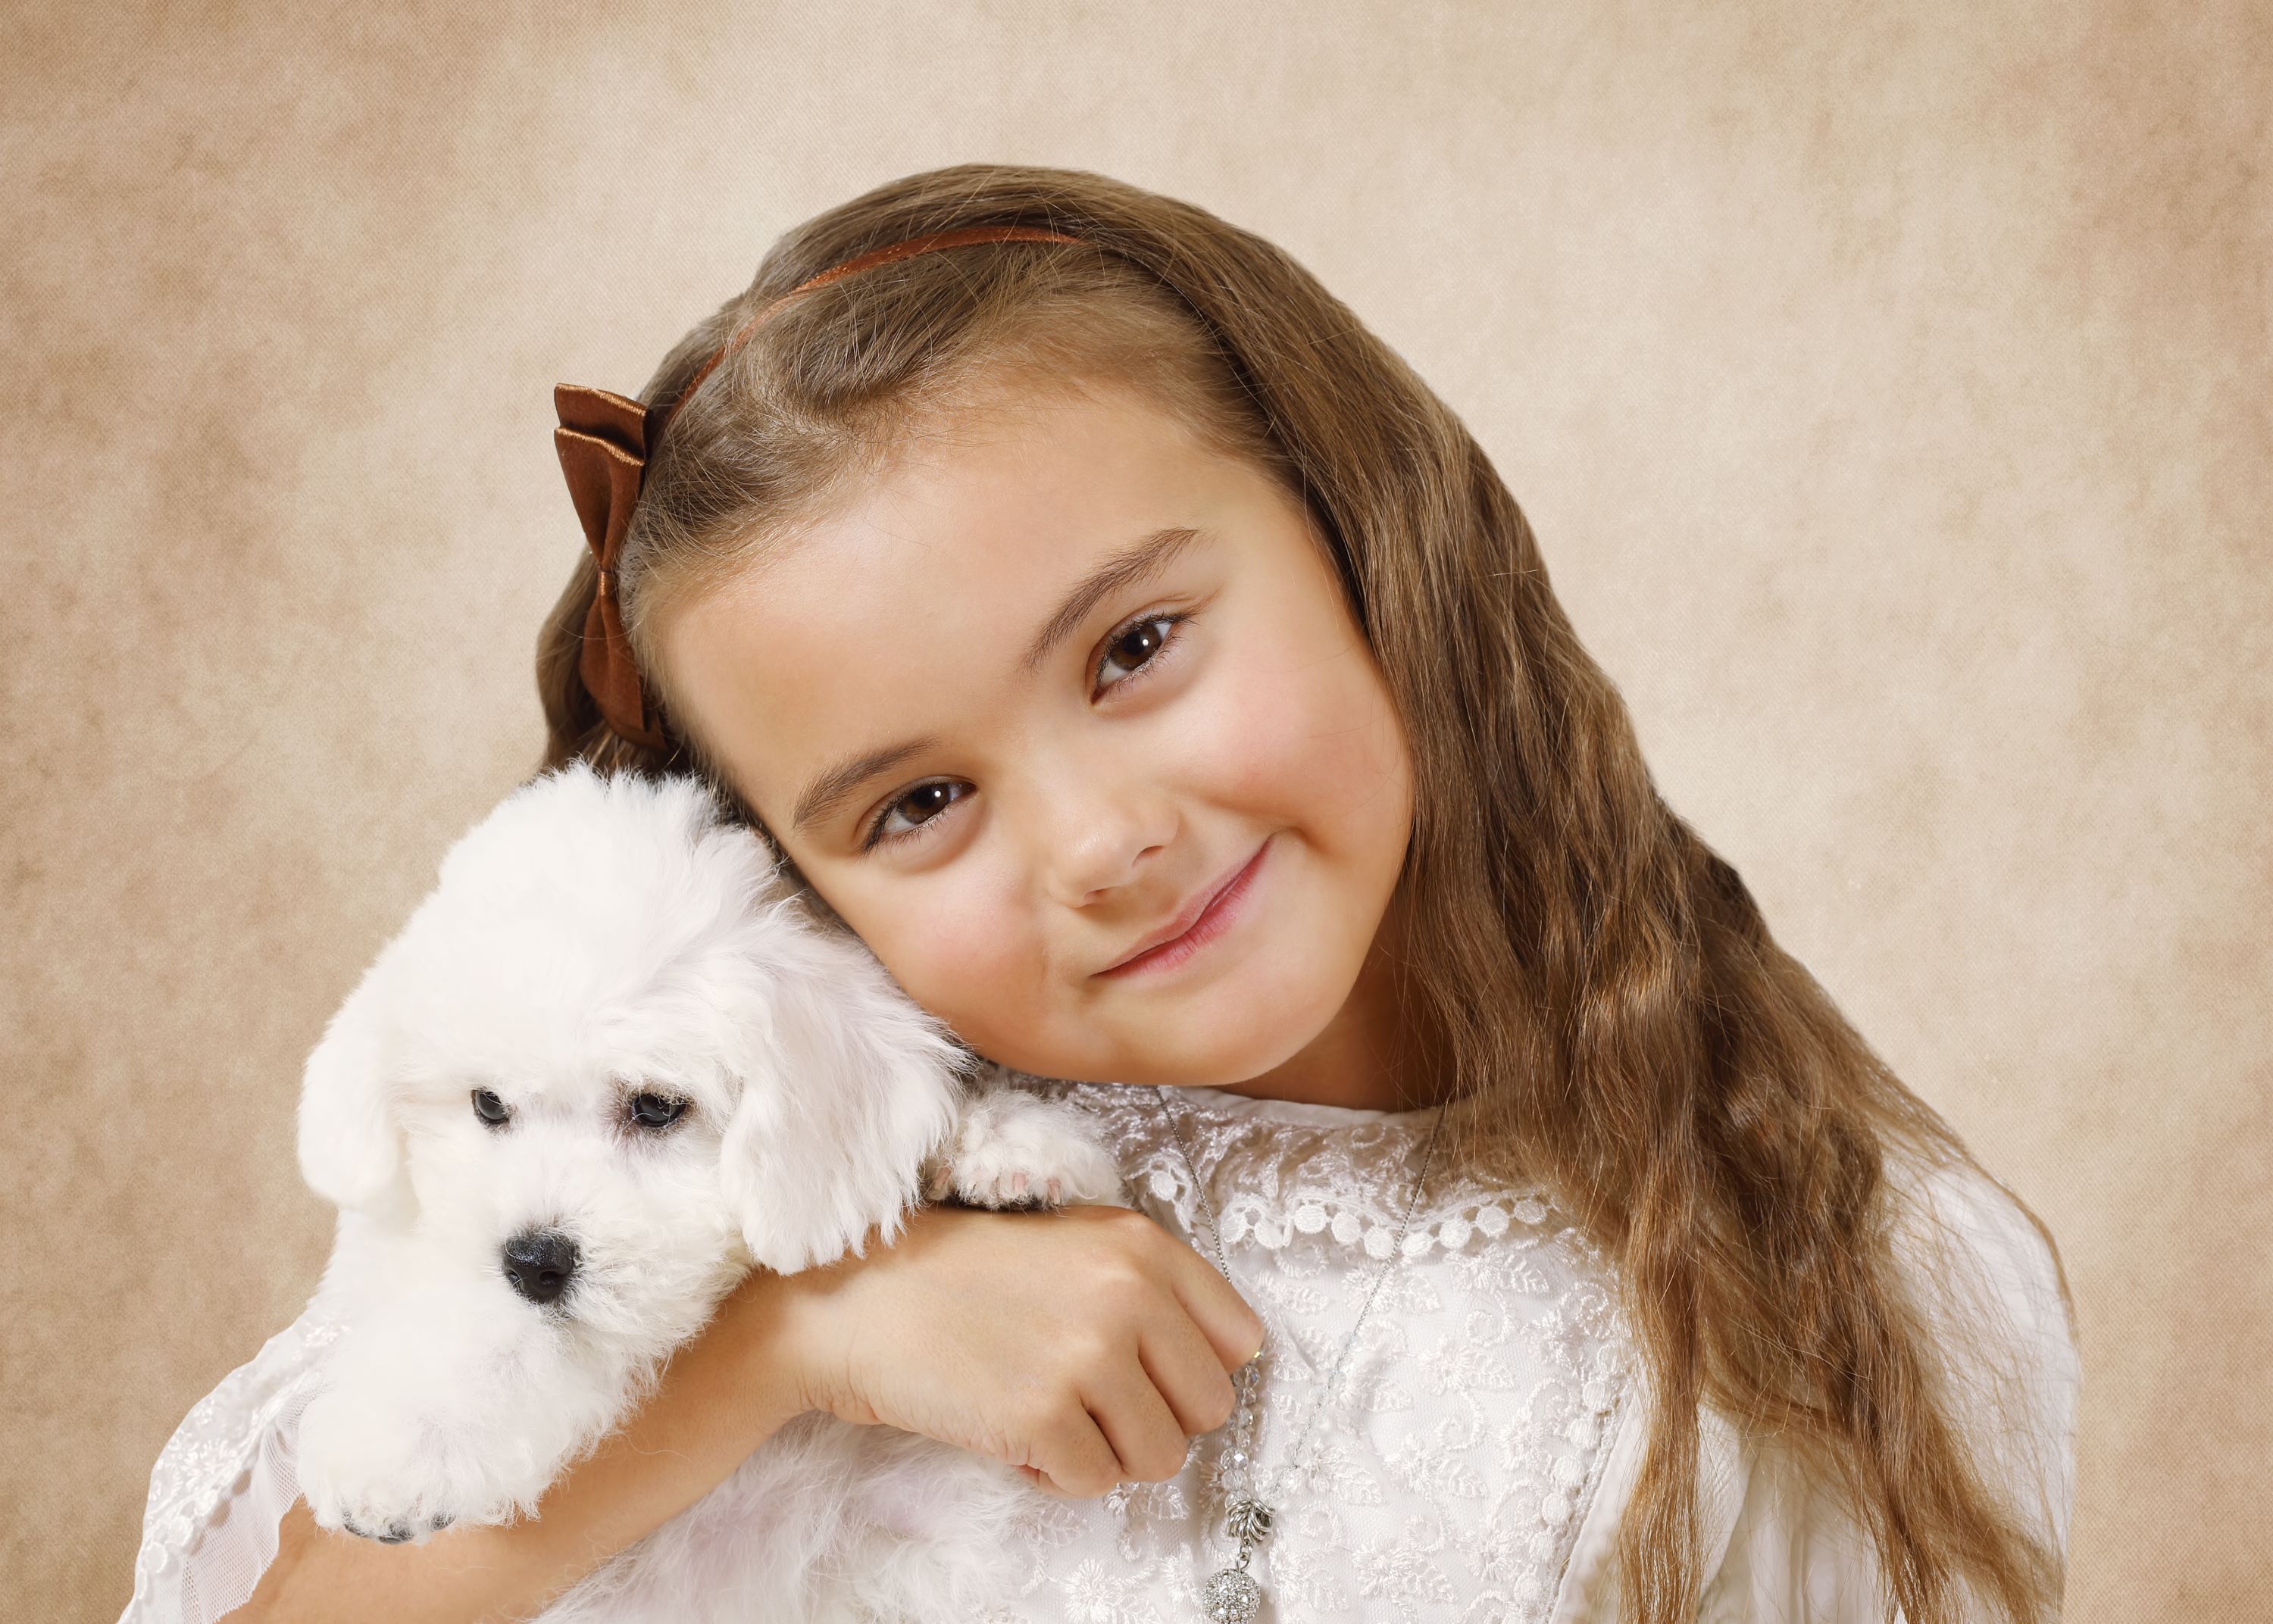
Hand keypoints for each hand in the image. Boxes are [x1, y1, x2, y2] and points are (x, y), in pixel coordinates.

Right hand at [772, 1202, 1262, 1497]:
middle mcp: (1127, 1294)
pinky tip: (1015, 1433)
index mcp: (1141, 1246)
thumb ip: (1151, 1288)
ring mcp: (1086, 1357)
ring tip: (1050, 1413)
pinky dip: (1056, 1473)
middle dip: (1154, 1417)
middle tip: (1092, 1400)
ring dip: (1107, 1451)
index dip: (1194, 1369)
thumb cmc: (963, 1277)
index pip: (1239, 1339)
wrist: (856, 1301)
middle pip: (1209, 1407)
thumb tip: (1226, 1361)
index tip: (1149, 1373)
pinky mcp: (1042, 1418)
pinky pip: (1095, 1482)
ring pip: (1161, 1456)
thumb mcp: (1073, 1245)